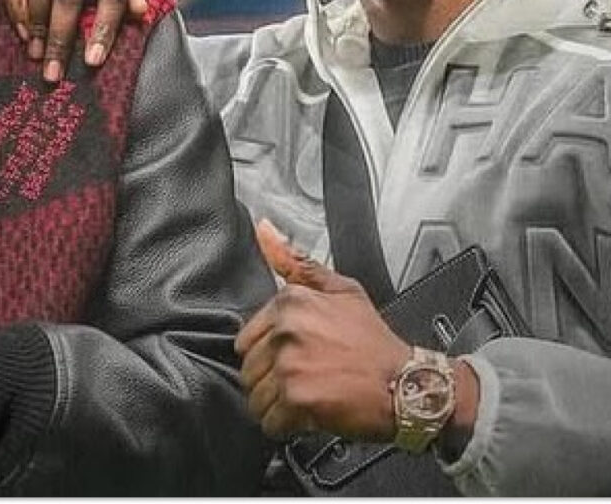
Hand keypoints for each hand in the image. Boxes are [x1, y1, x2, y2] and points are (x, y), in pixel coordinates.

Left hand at [236, 219, 409, 440]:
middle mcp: (286, 330)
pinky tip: (307, 417)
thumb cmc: (375, 342)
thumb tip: (263, 229)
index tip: (295, 359)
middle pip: (249, 369)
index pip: (247, 339)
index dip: (270, 355)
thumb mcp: (342, 290)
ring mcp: (290, 364)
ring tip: (306, 398)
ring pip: (255, 396)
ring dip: (276, 405)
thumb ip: (297, 262)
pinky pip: (269, 421)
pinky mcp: (297, 399)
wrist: (408, 386)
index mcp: (290, 302)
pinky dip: (284, 426)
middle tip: (303, 381)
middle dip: (271, 380)